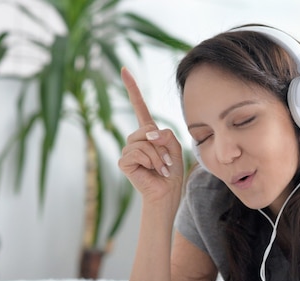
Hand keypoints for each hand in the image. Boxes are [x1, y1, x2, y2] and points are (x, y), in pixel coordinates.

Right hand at [118, 68, 183, 202]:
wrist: (167, 192)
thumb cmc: (172, 172)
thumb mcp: (175, 147)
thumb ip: (166, 135)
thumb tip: (150, 134)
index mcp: (148, 132)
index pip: (139, 107)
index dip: (132, 89)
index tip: (124, 70)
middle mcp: (136, 139)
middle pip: (147, 129)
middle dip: (162, 146)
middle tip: (166, 162)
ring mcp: (128, 150)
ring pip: (143, 142)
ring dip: (158, 156)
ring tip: (161, 168)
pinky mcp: (124, 162)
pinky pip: (138, 153)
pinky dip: (151, 162)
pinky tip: (153, 171)